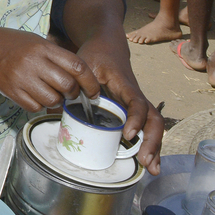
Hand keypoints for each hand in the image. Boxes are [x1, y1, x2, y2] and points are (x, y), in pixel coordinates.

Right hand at [0, 26, 101, 112]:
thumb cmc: (11, 43)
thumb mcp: (36, 41)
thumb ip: (57, 56)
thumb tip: (80, 77)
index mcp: (43, 48)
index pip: (77, 66)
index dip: (90, 82)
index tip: (93, 91)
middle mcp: (33, 62)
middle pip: (67, 85)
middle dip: (73, 94)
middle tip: (70, 93)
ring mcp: (21, 78)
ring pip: (52, 100)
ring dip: (56, 101)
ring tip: (51, 94)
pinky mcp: (11, 91)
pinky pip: (35, 107)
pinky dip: (39, 105)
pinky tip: (35, 96)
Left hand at [76, 35, 164, 173]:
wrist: (107, 45)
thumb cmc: (95, 55)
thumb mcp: (84, 64)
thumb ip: (76, 83)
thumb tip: (60, 107)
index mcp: (125, 85)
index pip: (137, 103)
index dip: (135, 118)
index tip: (128, 134)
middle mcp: (135, 96)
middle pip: (154, 119)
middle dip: (152, 141)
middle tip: (145, 161)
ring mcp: (136, 104)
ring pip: (153, 125)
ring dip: (155, 147)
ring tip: (152, 169)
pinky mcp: (133, 110)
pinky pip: (146, 127)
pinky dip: (149, 144)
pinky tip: (148, 162)